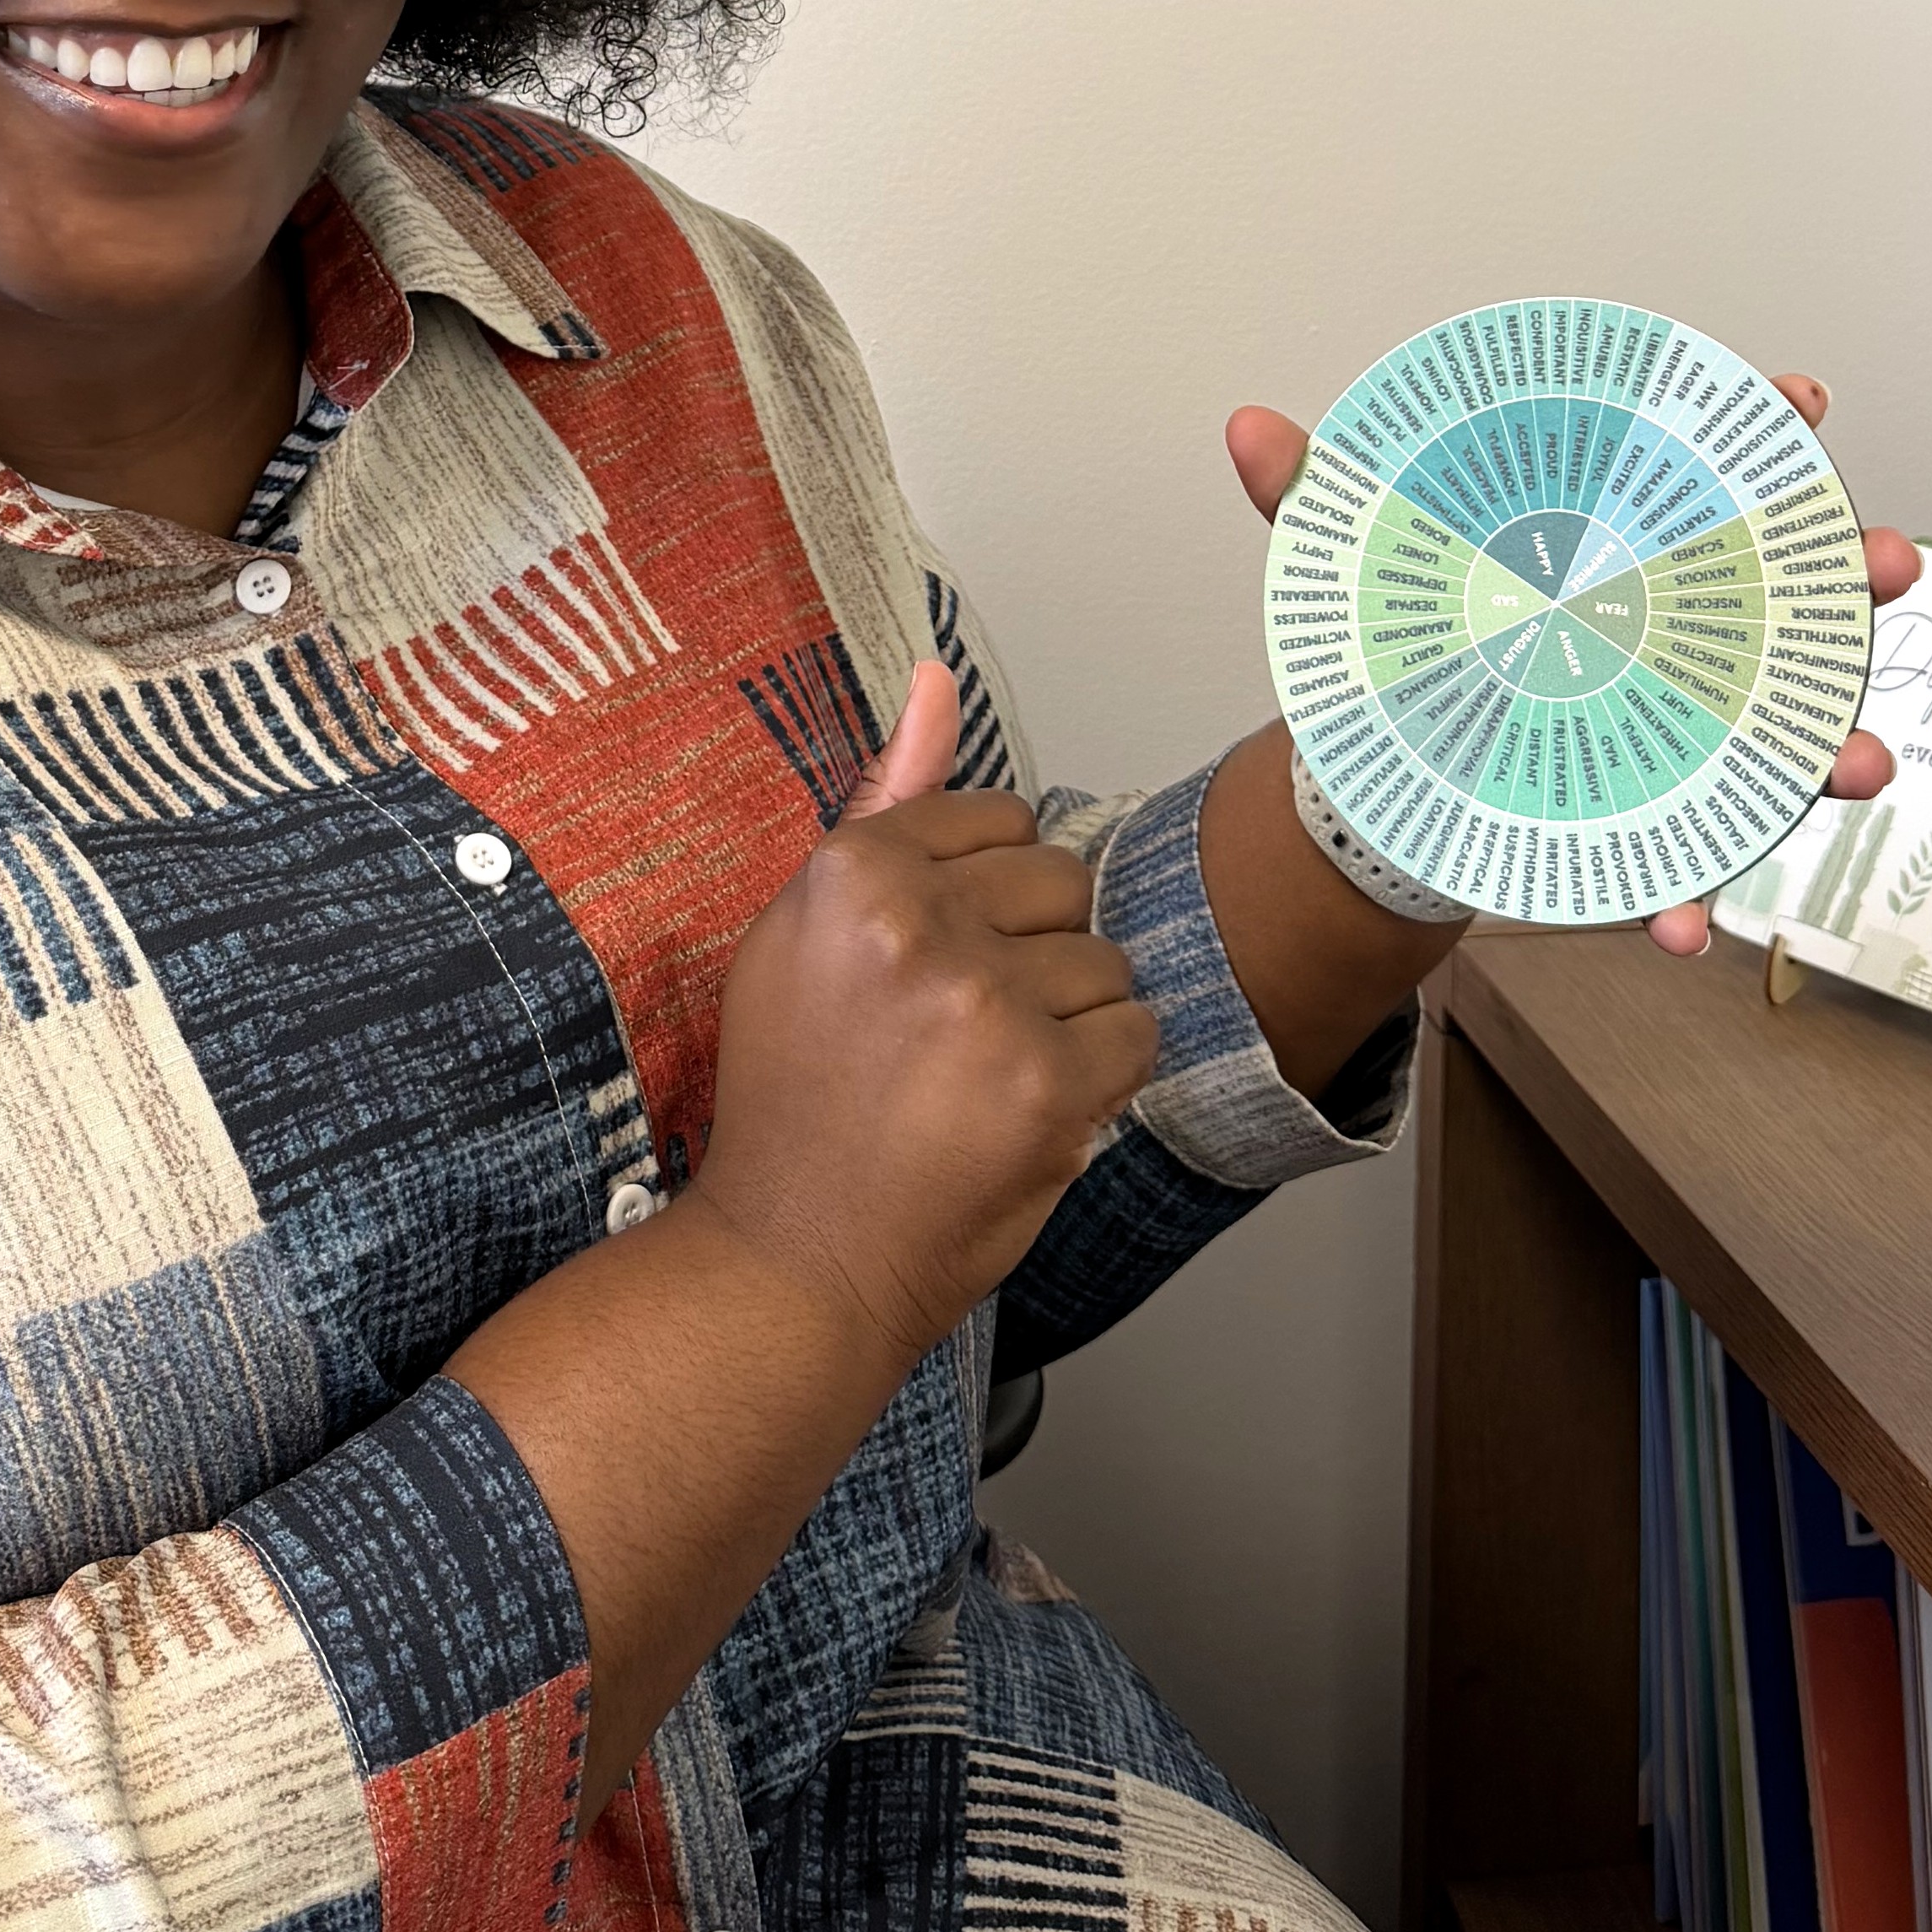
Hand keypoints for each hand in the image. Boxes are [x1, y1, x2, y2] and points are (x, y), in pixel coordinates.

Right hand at [692, 662, 1160, 1371]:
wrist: (794, 1254)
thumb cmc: (793, 1098)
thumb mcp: (803, 929)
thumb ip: (885, 801)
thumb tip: (936, 677)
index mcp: (852, 870)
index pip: (995, 817)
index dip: (977, 896)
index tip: (931, 960)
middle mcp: (919, 921)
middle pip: (1060, 879)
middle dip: (1029, 949)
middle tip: (954, 1029)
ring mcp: (987, 1001)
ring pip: (1104, 959)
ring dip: (1068, 1018)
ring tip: (984, 1076)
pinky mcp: (1048, 1079)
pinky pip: (1138, 1032)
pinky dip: (1101, 1076)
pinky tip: (1027, 1108)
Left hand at [1225, 377, 1922, 954]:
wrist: (1387, 761)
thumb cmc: (1409, 639)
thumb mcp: (1355, 565)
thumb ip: (1312, 497)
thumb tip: (1246, 427)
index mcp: (1611, 546)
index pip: (1704, 465)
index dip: (1763, 425)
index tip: (1800, 401)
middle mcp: (1669, 628)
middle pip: (1789, 590)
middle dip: (1852, 576)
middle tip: (1883, 562)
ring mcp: (1675, 727)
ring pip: (1779, 733)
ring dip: (1829, 746)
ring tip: (1857, 761)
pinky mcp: (1640, 818)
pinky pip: (1681, 863)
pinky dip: (1684, 901)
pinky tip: (1677, 930)